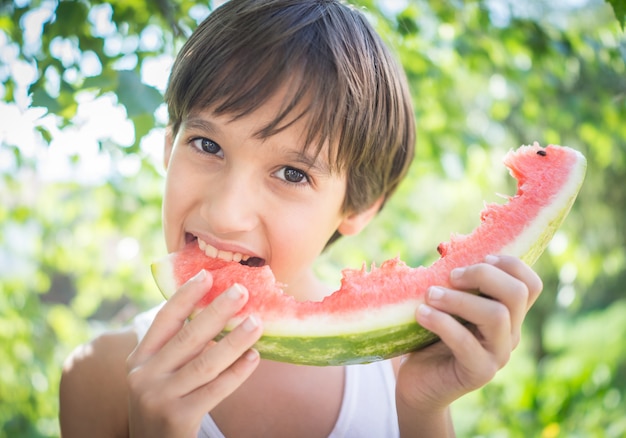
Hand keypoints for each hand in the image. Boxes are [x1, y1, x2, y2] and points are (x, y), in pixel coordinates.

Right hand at [125, 270, 262, 436]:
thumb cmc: (164, 401)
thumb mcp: (159, 373)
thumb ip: (179, 347)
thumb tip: (221, 311)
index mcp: (139, 357)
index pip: (165, 319)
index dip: (186, 295)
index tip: (208, 275)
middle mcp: (144, 375)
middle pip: (188, 336)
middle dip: (217, 311)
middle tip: (242, 291)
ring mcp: (159, 397)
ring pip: (206, 362)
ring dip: (235, 340)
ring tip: (257, 322)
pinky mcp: (178, 418)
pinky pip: (215, 389)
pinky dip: (237, 372)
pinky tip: (254, 357)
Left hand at [396, 255, 542, 411]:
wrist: (418, 384)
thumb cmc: (429, 337)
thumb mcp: (447, 305)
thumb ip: (456, 284)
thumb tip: (445, 249)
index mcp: (508, 314)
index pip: (530, 284)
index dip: (510, 264)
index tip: (478, 258)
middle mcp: (510, 334)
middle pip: (517, 293)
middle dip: (482, 275)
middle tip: (450, 276)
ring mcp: (498, 355)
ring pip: (496, 315)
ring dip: (458, 299)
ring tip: (430, 295)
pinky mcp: (479, 373)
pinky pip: (467, 343)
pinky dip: (442, 322)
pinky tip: (421, 314)